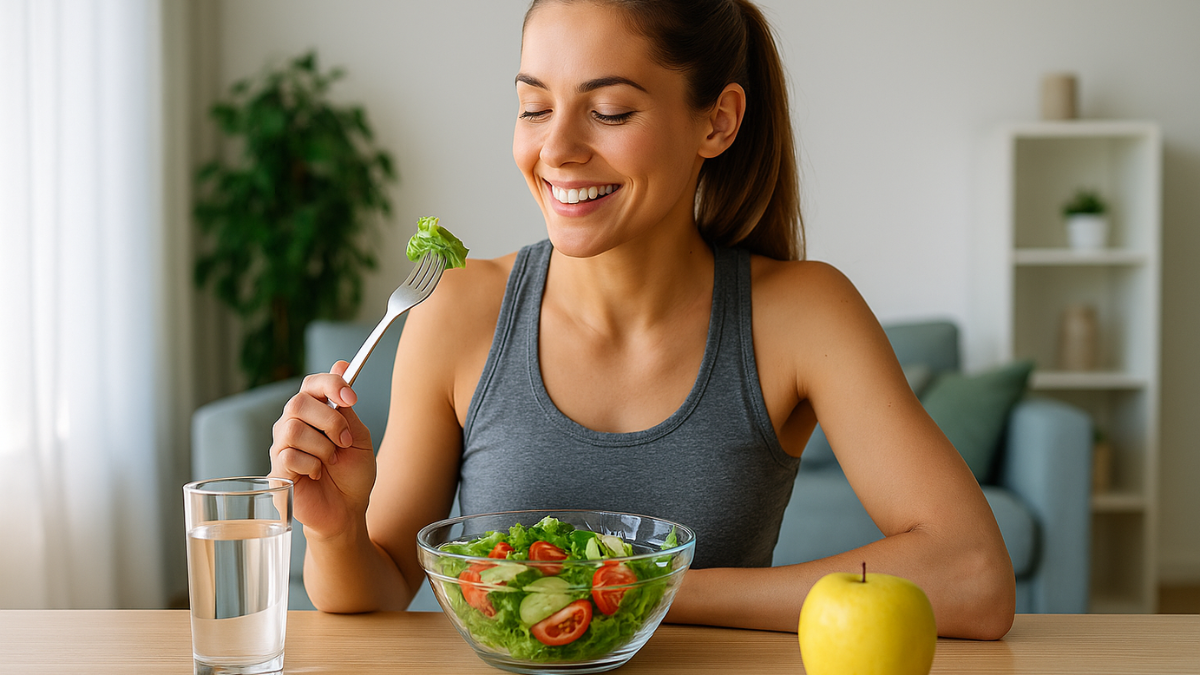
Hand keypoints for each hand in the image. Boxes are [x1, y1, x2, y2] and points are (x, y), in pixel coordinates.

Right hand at [269, 361, 376, 539]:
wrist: (348, 510)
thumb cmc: (352, 474)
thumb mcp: (359, 436)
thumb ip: (346, 407)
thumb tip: (341, 364)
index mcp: (314, 412)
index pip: (312, 384)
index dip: (331, 384)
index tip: (352, 398)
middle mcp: (293, 424)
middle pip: (298, 403)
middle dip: (330, 421)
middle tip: (346, 441)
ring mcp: (281, 447)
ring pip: (292, 429)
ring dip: (323, 446)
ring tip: (331, 461)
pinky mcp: (276, 470)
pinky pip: (288, 456)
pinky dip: (312, 465)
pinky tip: (317, 474)